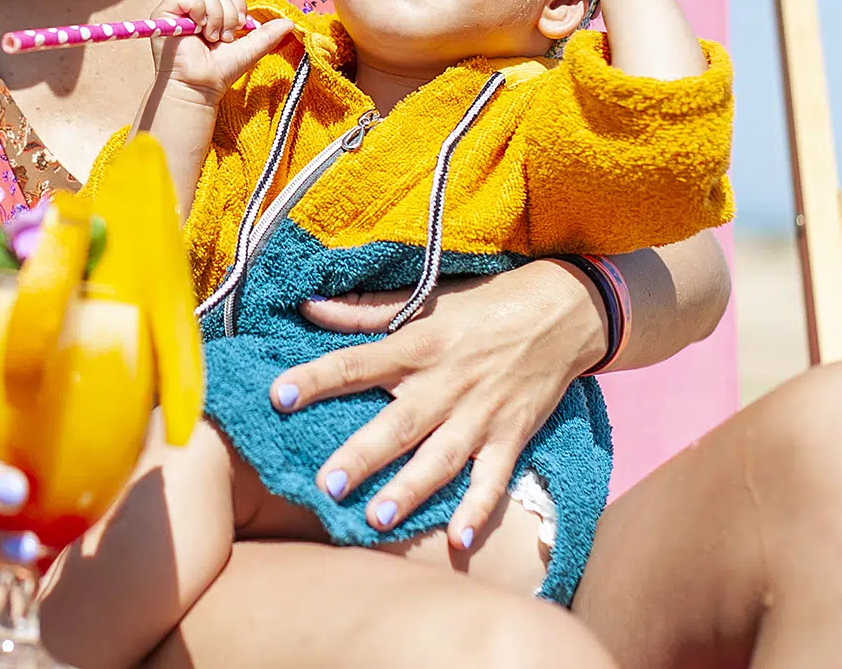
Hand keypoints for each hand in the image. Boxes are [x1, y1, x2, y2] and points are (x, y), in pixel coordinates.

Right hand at [147, 0, 293, 105]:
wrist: (200, 86)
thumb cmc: (220, 71)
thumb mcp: (249, 49)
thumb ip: (268, 35)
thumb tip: (291, 22)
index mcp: (212, 14)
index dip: (238, 11)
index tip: (234, 34)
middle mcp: (195, 10)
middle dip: (228, 17)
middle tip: (221, 38)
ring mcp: (179, 10)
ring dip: (215, 18)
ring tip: (209, 37)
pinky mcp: (165, 12)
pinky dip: (198, 10)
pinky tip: (198, 29)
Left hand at [265, 260, 606, 548]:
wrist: (563, 312)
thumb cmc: (485, 305)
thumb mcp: (427, 299)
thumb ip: (365, 310)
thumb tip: (309, 306)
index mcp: (418, 345)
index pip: (357, 363)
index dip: (317, 378)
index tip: (278, 395)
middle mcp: (446, 384)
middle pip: (398, 423)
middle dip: (362, 455)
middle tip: (327, 485)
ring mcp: (480, 415)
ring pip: (440, 459)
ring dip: (410, 490)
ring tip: (376, 519)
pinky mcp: (512, 436)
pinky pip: (495, 480)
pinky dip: (478, 510)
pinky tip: (457, 541)